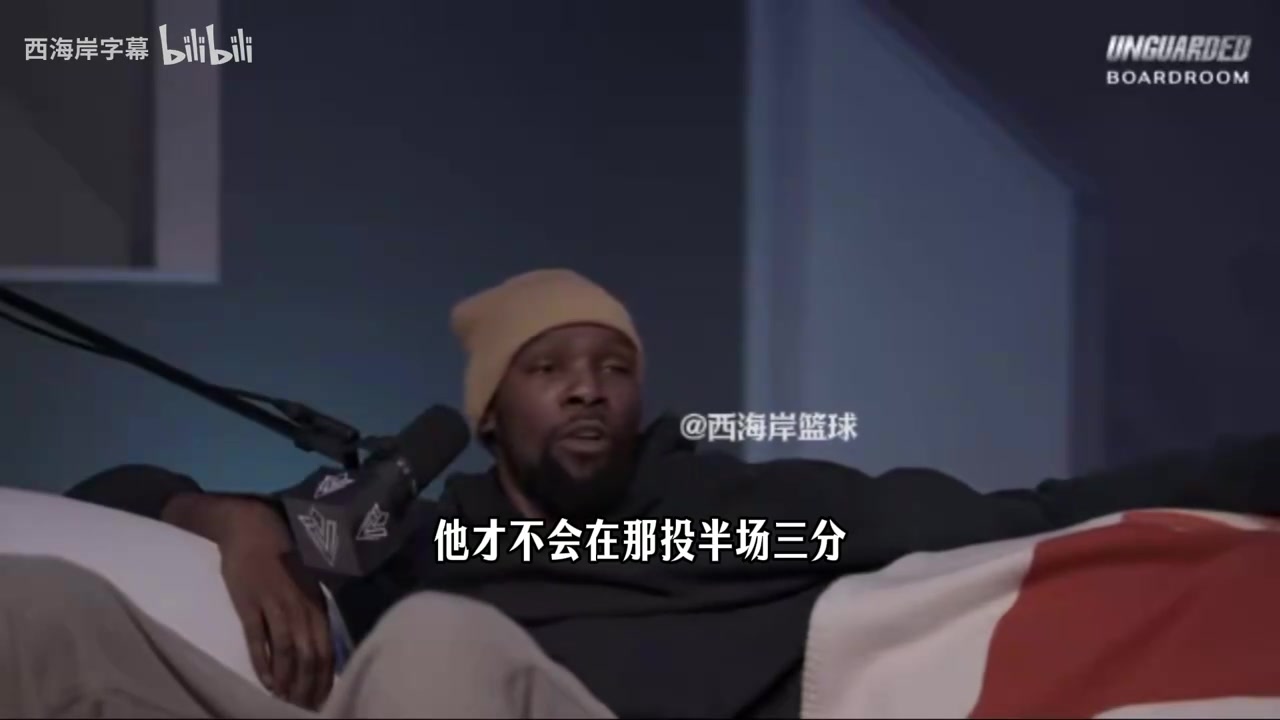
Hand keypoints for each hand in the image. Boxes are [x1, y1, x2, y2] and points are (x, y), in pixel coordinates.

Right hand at [216, 501, 334, 708]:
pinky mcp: (249, 604)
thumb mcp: (306, 587)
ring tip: (283, 701)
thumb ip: (313, 615)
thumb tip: (320, 653)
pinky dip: (262, 664)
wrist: (252, 530)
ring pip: (286, 651)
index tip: (321, 701)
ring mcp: (274, 605)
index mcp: (316, 604)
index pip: (326, 650)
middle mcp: (300, 607)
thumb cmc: (281, 560)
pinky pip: (257, 640)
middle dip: (307, 687)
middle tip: (302, 708)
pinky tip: (265, 682)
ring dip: (286, 681)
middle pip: (309, 656)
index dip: (324, 679)